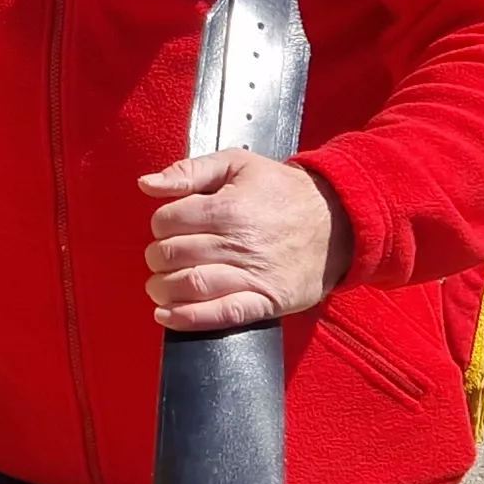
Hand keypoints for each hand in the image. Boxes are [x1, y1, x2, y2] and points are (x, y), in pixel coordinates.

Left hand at [137, 151, 352, 331]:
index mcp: (227, 206)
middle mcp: (237, 243)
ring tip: (160, 284)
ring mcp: (252, 275)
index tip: (167, 227)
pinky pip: (221, 314)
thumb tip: (146, 184)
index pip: (167, 221)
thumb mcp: (238, 164)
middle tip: (160, 257)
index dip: (159, 224)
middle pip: (172, 255)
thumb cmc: (283, 190)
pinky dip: (187, 318)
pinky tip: (167, 315)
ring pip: (190, 285)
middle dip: (156, 257)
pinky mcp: (265, 301)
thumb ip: (189, 170)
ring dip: (163, 288)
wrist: (337, 220)